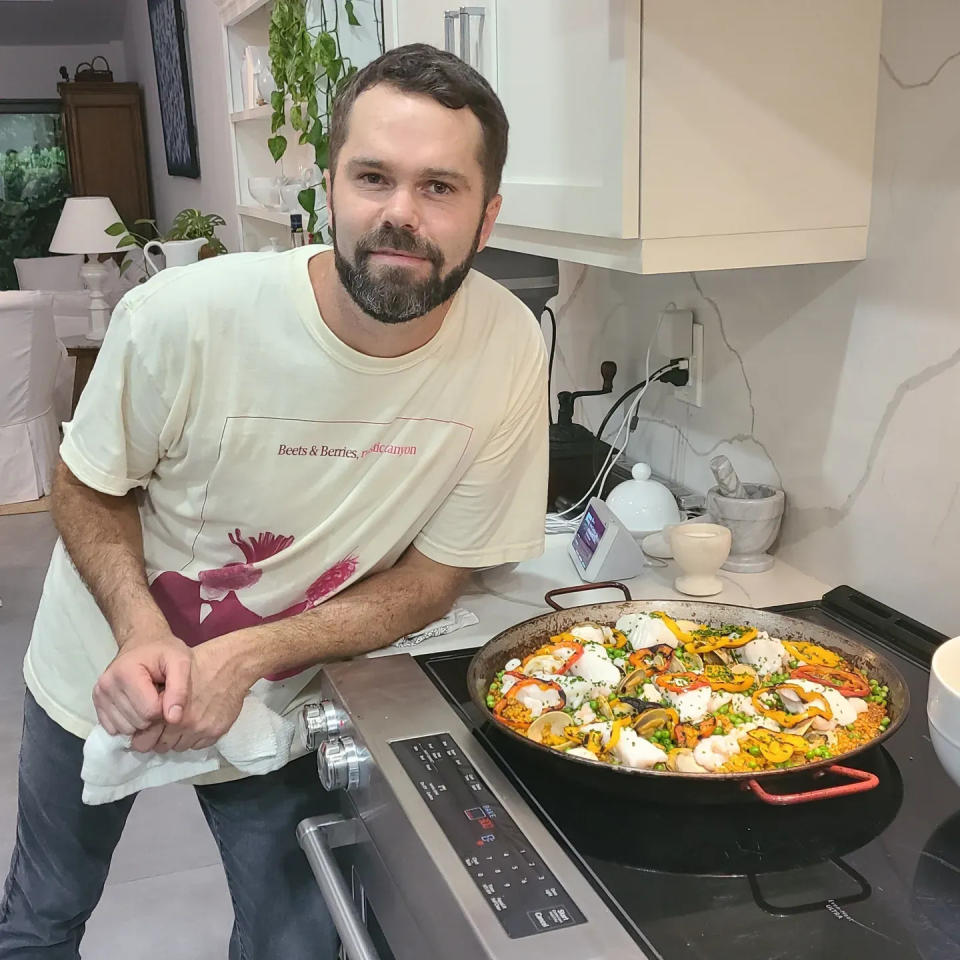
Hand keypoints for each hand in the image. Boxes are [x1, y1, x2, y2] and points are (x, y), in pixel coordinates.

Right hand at [93, 627, 191, 738]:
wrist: (142, 642)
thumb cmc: (164, 651)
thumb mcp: (181, 662)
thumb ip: (180, 689)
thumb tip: (173, 718)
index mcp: (126, 672)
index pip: (150, 711)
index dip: (165, 705)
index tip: (167, 690)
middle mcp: (106, 685)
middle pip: (138, 722)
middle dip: (154, 713)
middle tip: (158, 692)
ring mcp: (98, 695)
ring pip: (126, 729)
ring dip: (142, 719)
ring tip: (147, 696)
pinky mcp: (96, 703)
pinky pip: (114, 729)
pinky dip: (129, 722)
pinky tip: (136, 704)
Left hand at [148, 636, 249, 753]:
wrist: (231, 665)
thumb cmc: (198, 666)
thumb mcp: (169, 678)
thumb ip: (156, 702)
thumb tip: (144, 719)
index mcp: (167, 710)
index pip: (146, 738)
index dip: (145, 734)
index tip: (149, 728)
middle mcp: (183, 724)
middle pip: (162, 746)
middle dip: (161, 737)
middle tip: (166, 726)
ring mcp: (201, 729)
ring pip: (180, 747)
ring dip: (179, 738)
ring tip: (183, 723)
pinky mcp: (217, 732)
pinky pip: (199, 745)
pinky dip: (196, 737)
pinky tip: (198, 722)